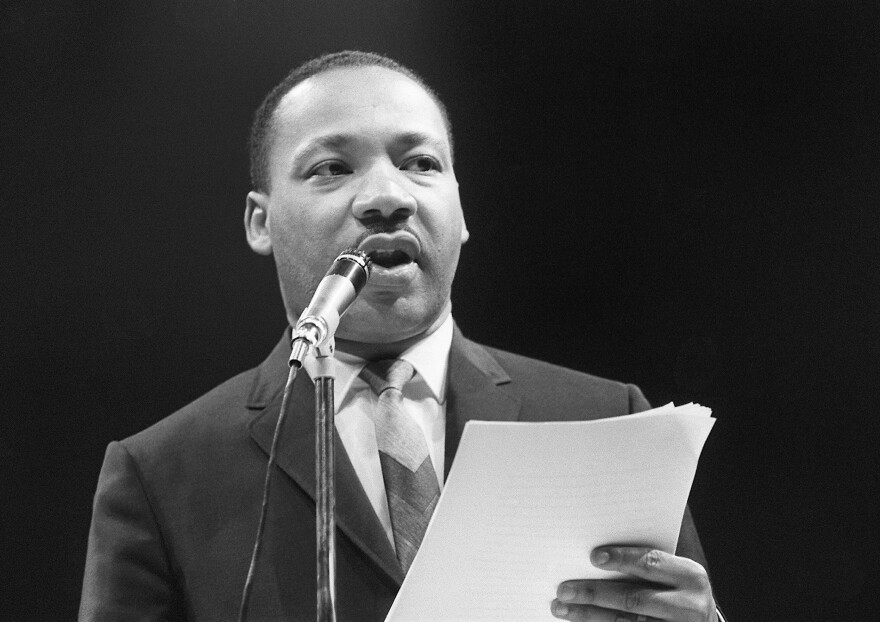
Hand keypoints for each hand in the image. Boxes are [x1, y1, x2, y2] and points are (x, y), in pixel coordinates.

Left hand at [550, 546, 716, 621]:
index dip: (622, 559)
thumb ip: (647, 567)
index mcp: (691, 577)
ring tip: (562, 608)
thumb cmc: (679, 591)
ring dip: (589, 615)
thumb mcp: (675, 576)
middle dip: (594, 593)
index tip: (593, 557)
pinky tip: (581, 621)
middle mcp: (689, 606)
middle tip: (564, 589)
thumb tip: (594, 558)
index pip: (651, 563)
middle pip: (633, 598)